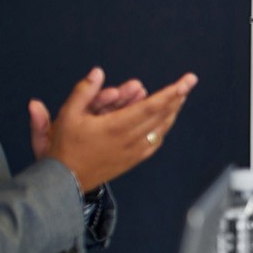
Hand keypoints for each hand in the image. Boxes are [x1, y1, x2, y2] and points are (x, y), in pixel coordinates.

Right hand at [43, 69, 198, 191]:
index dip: (171, 93)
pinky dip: (163, 128)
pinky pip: (155, 142)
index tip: (186, 81)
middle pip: (162, 116)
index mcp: (116, 126)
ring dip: (172, 111)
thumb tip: (98, 72)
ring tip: (180, 97)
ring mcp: (134, 152)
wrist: (65, 180)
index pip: (151, 106)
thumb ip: (84, 91)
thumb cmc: (65, 147)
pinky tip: (166, 120)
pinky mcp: (134, 160)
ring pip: (161, 129)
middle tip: (188, 83)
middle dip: (177, 97)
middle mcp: (130, 139)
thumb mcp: (67, 115)